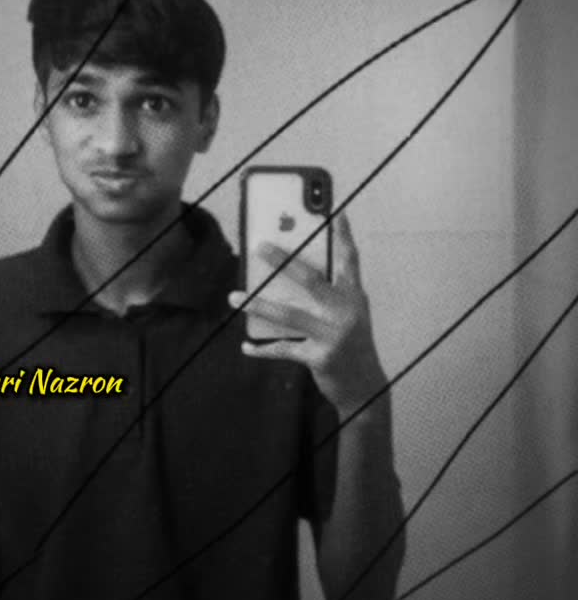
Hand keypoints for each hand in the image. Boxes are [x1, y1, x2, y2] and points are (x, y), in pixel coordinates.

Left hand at [228, 212, 387, 419]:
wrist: (365, 387)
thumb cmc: (350, 343)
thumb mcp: (347, 315)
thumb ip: (326, 294)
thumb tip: (285, 275)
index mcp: (354, 297)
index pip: (349, 260)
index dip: (343, 236)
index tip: (335, 212)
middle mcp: (346, 312)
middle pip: (310, 280)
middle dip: (282, 261)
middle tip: (259, 246)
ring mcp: (334, 335)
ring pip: (289, 314)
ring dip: (258, 305)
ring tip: (234, 297)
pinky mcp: (320, 358)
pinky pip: (284, 348)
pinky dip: (262, 349)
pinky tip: (245, 346)